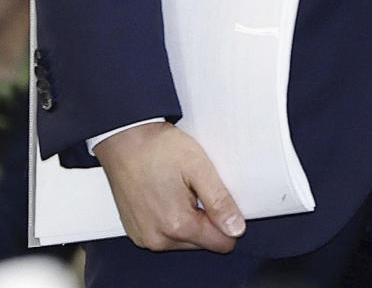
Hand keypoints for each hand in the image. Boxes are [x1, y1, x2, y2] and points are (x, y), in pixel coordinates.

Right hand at [94, 121, 244, 252]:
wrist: (125, 139)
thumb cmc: (159, 148)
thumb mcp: (198, 167)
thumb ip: (219, 201)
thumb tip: (236, 229)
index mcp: (177, 225)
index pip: (221, 243)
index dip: (227, 220)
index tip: (219, 197)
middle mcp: (158, 239)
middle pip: (202, 242)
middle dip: (206, 218)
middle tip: (195, 187)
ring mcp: (144, 237)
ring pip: (183, 240)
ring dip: (188, 219)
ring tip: (179, 188)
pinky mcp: (136, 232)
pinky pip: (164, 235)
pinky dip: (170, 219)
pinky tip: (166, 194)